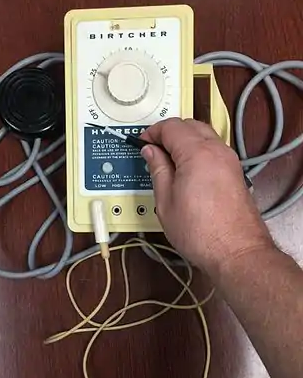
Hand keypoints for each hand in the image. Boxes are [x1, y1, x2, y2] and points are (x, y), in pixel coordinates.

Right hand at [141, 118, 273, 272]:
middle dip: (169, 132)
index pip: (171, 127)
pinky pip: (214, 149)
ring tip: (167, 160)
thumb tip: (151, 152)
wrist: (235, 252)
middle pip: (190, 125)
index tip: (142, 142)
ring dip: (185, 140)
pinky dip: (198, 150)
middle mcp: (217, 150)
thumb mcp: (166, 201)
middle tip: (152, 149)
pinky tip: (186, 169)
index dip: (153, 132)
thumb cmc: (201, 232)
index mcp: (196, 153)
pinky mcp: (235, 173)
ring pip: (204, 135)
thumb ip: (158, 169)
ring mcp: (230, 161)